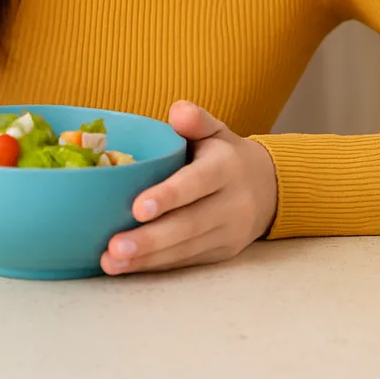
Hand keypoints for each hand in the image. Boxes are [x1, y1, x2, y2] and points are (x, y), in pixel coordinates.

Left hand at [101, 101, 277, 275]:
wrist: (268, 187)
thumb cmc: (224, 155)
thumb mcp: (215, 130)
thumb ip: (196, 120)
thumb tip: (178, 111)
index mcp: (226, 168)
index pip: (197, 183)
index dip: (168, 196)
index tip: (137, 208)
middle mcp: (232, 203)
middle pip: (189, 224)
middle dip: (151, 239)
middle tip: (114, 247)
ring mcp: (228, 232)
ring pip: (186, 249)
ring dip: (147, 258)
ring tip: (111, 262)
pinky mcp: (221, 253)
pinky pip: (186, 261)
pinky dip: (155, 266)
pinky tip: (126, 267)